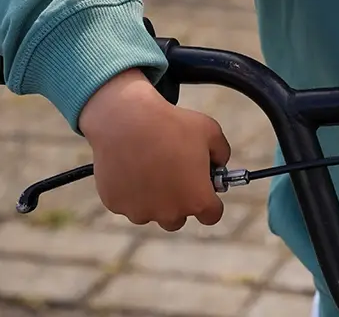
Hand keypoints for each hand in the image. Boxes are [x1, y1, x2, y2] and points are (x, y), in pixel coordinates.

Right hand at [79, 68, 230, 230]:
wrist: (128, 122)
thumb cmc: (172, 126)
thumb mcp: (211, 131)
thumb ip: (222, 152)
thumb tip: (218, 163)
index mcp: (197, 199)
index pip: (211, 215)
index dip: (211, 202)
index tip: (206, 188)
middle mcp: (169, 213)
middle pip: (179, 217)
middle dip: (180, 199)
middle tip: (177, 172)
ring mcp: (140, 212)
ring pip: (152, 210)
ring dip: (154, 197)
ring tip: (152, 165)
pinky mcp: (116, 205)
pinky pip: (128, 202)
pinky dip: (131, 189)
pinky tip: (132, 165)